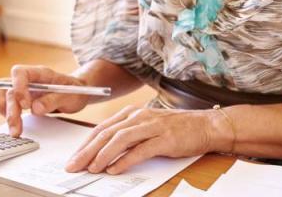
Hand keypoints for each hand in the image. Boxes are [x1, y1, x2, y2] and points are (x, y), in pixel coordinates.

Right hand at [0, 65, 90, 136]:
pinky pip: (6, 103)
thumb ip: (53, 100)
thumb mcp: (70, 96)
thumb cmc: (74, 91)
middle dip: (10, 109)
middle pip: (9, 88)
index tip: (26, 105)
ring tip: (14, 129)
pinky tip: (14, 124)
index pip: (19, 73)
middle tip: (16, 128)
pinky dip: (7, 114)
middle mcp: (28, 79)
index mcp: (40, 73)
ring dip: (5, 112)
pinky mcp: (21, 98)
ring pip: (3, 95)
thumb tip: (35, 109)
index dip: (18, 88)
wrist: (77, 93)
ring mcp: (23, 88)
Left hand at [65, 106, 224, 174]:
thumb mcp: (147, 126)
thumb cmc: (177, 128)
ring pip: (120, 139)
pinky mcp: (165, 138)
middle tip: (74, 165)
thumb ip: (128, 135)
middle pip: (106, 133)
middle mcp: (139, 116)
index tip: (74, 158)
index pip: (102, 128)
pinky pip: (140, 149)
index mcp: (132, 113)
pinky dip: (125, 160)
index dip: (85, 144)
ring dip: (103, 155)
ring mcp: (152, 126)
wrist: (207, 125)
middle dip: (87, 151)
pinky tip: (115, 169)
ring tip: (91, 168)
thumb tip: (105, 152)